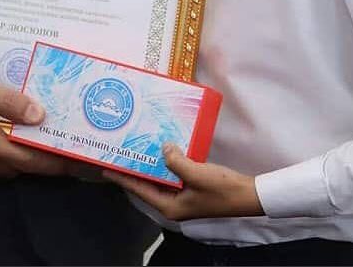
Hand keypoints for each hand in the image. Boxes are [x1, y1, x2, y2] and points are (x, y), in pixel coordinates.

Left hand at [103, 144, 262, 220]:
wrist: (247, 194)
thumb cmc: (221, 189)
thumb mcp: (197, 174)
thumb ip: (176, 162)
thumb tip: (163, 148)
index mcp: (169, 206)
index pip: (139, 190)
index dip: (122, 178)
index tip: (106, 168)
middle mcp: (172, 203)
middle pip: (146, 184)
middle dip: (133, 169)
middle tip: (119, 151)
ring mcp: (181, 196)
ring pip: (158, 179)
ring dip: (149, 164)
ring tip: (135, 146)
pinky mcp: (190, 187)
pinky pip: (170, 174)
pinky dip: (164, 163)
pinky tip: (160, 149)